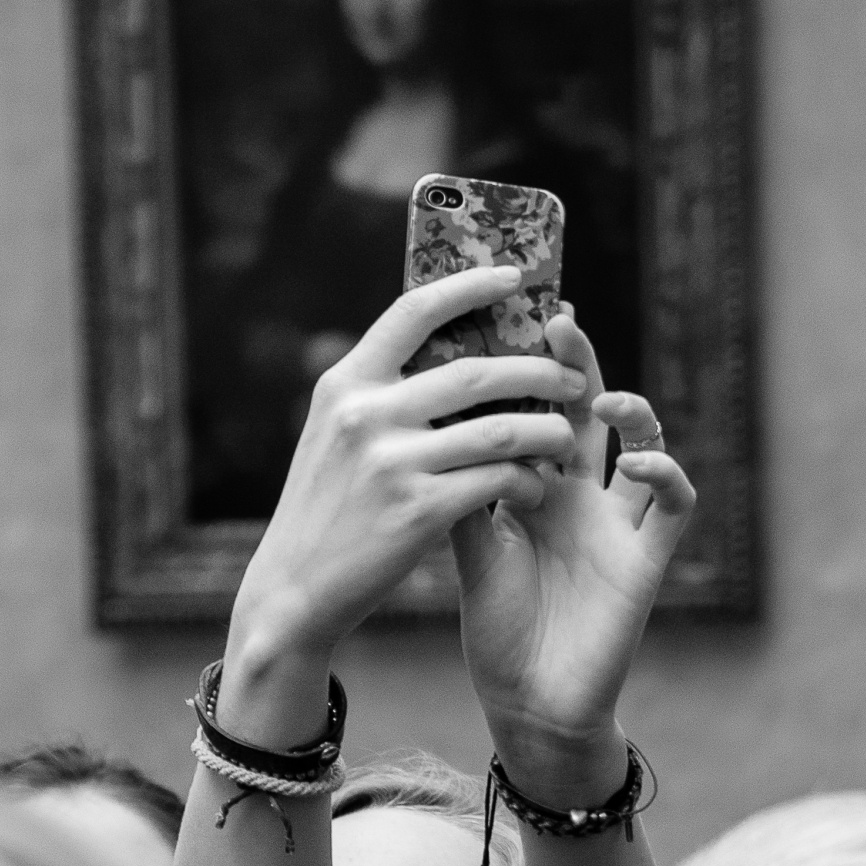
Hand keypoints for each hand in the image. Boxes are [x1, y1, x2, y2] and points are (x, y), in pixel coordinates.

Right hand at [221, 267, 587, 745]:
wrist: (294, 589)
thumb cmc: (325, 510)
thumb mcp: (334, 436)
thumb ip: (378, 394)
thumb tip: (446, 353)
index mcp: (346, 384)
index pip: (414, 311)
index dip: (470, 286)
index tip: (515, 277)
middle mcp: (366, 414)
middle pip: (477, 371)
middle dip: (537, 372)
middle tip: (572, 379)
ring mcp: (391, 462)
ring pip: (500, 429)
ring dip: (546, 431)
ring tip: (567, 439)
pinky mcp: (417, 511)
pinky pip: (497, 481)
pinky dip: (527, 482)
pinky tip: (537, 488)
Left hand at [453, 310, 696, 804]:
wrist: (529, 704)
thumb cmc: (499, 632)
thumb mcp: (468, 550)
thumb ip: (463, 488)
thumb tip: (433, 420)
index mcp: (536, 488)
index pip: (534, 413)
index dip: (525, 374)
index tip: (499, 325)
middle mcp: (582, 495)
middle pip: (586, 413)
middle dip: (576, 366)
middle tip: (556, 322)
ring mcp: (619, 522)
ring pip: (644, 441)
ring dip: (631, 410)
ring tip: (601, 399)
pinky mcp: (648, 558)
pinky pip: (673, 503)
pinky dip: (666, 473)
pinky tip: (639, 461)